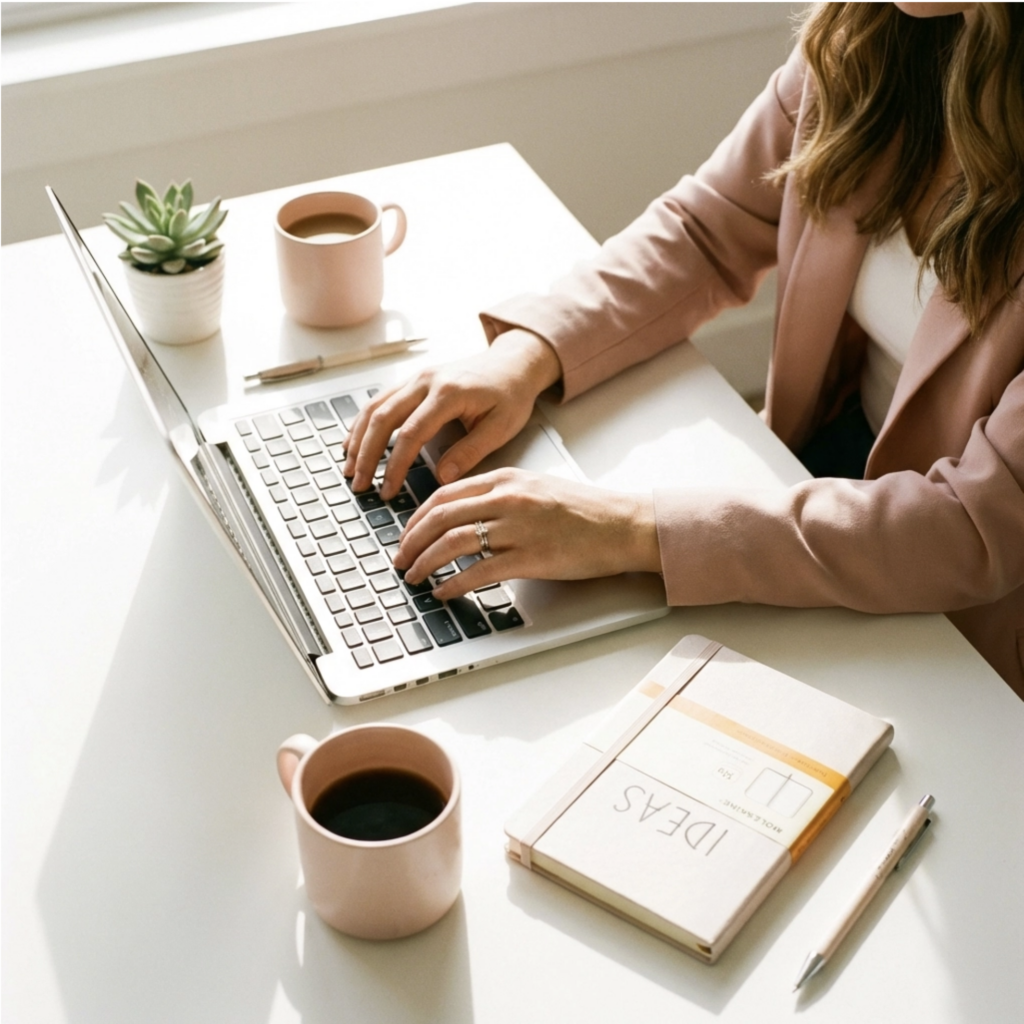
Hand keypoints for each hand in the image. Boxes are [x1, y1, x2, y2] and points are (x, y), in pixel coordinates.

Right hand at [343, 329, 561, 499]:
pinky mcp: (413, 380)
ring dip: (358, 438)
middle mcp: (427, 380)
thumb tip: (442, 477)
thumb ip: (471, 452)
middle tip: (359, 484)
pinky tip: (355, 442)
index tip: (388, 490)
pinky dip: (364, 422)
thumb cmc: (510, 394)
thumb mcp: (501, 427)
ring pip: (375, 407)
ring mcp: (417, 377)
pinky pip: (380, 400)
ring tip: (350, 468)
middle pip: (383, 418)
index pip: (411, 433)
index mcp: (449, 392)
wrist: (513, 363)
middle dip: (367, 455)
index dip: (396, 465)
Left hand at [392, 467, 661, 598]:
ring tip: (414, 577)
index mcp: (506, 479)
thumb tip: (462, 515)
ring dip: (425, 562)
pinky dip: (454, 583)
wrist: (623, 525)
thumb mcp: (535, 488)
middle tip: (399, 559)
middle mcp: (508, 499)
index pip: (444, 494)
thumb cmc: (584, 510)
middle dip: (411, 541)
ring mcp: (518, 528)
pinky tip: (443, 591)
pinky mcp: (530, 558)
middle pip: (440, 517)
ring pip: (453, 543)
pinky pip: (479, 571)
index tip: (406, 535)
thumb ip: (499, 496)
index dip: (416, 518)